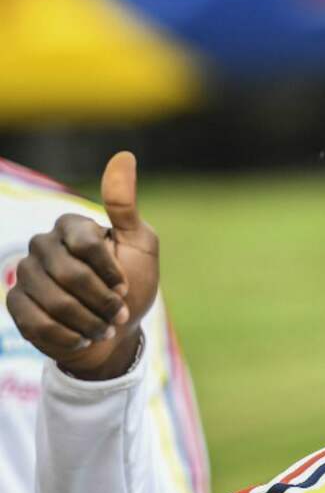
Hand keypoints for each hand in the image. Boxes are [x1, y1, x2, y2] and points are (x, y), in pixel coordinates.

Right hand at [6, 152, 159, 379]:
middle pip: (70, 275)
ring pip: (53, 301)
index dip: (109, 272)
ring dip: (88, 321)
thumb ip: (125, 206)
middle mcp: (44, 244)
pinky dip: (67, 335)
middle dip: (102, 302)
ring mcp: (26, 272)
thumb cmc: (132, 285)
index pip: (85, 244)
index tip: (124, 286)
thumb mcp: (140, 245)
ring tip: (103, 328)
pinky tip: (82, 337)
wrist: (114, 332)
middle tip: (118, 313)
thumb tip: (124, 155)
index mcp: (72, 226)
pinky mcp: (16, 301)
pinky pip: (36, 321)